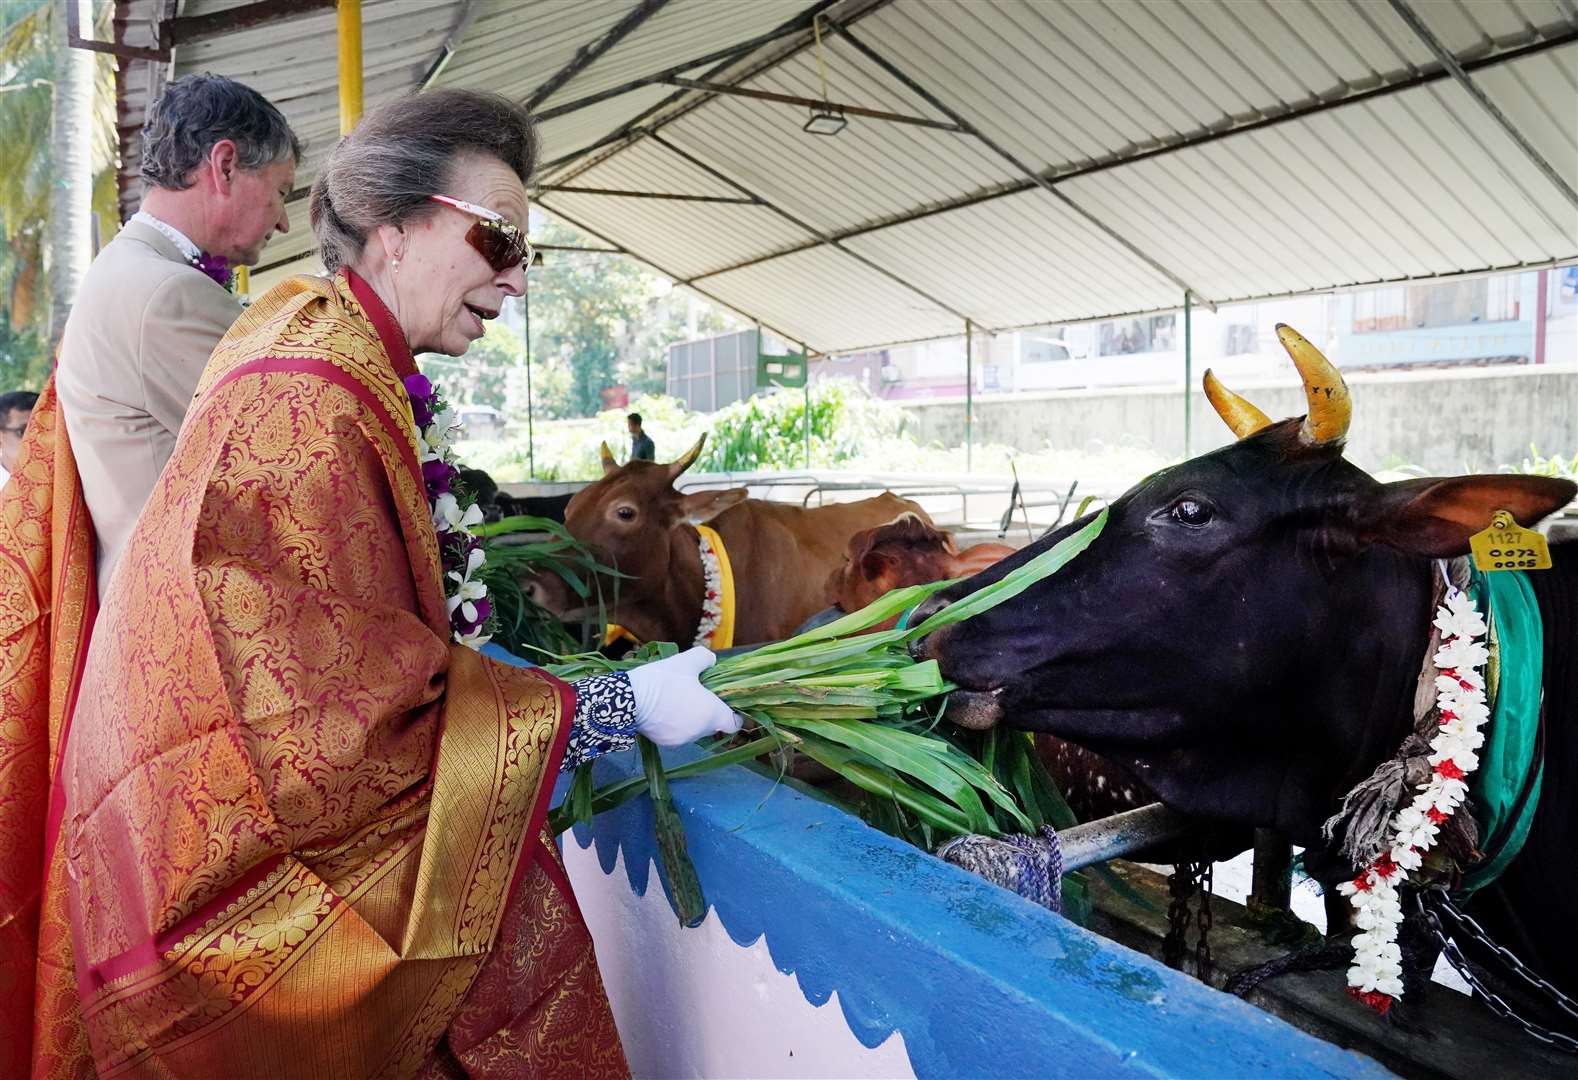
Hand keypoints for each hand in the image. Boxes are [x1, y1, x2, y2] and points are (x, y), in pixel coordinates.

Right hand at [626, 647, 742, 745]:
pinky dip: (675, 724)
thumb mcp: (686, 661)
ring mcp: (682, 739)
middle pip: (713, 725)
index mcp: (711, 713)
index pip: (733, 724)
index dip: (733, 714)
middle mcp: (699, 731)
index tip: (724, 702)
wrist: (629, 699)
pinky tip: (664, 709)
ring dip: (691, 718)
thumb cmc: (663, 680)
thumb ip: (705, 659)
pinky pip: (677, 734)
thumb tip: (711, 662)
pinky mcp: (665, 743)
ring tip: (677, 700)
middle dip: (709, 712)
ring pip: (694, 730)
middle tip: (697, 694)